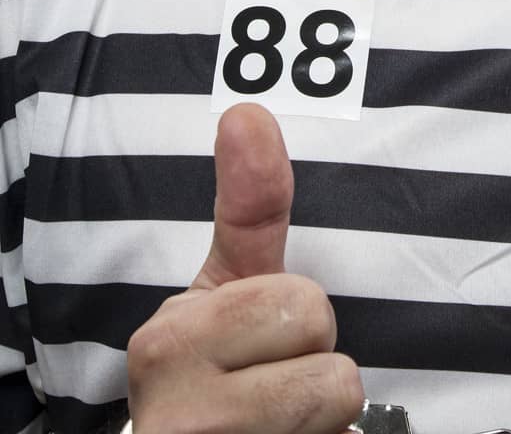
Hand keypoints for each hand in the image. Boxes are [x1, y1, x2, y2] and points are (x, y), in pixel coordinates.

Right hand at [126, 102, 365, 433]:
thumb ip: (250, 208)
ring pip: (336, 396)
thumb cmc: (215, 377)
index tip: (258, 235)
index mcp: (171, 336)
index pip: (295, 298)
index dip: (301, 314)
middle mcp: (173, 401)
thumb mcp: (227, 294)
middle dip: (314, 357)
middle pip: (320, 335)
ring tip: (275, 419)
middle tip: (272, 381)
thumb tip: (246, 111)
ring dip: (322, 413)